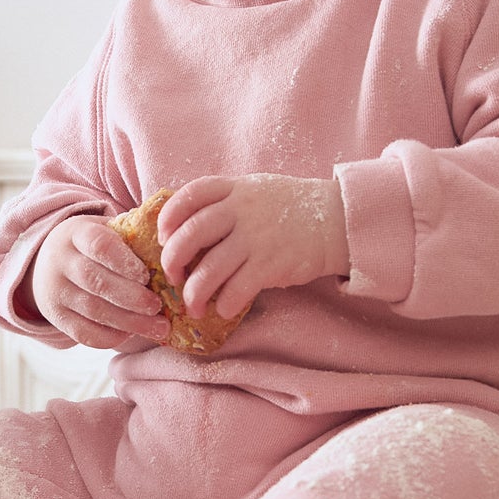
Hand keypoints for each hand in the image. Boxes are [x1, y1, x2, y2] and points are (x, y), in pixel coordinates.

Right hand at [29, 213, 169, 349]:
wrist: (47, 262)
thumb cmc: (92, 246)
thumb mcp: (104, 230)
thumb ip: (131, 235)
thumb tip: (173, 246)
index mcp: (77, 233)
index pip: (100, 245)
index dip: (125, 262)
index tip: (147, 276)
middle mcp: (61, 262)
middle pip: (97, 281)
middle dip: (132, 297)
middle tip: (158, 307)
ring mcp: (55, 291)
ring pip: (93, 310)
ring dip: (129, 322)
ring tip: (158, 328)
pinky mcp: (56, 317)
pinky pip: (83, 333)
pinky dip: (110, 337)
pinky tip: (131, 334)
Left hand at [158, 175, 349, 319]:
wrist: (337, 221)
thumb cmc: (290, 209)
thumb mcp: (256, 190)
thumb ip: (225, 201)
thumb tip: (185, 226)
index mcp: (235, 189)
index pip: (191, 195)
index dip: (169, 216)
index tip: (161, 236)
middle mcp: (242, 210)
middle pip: (191, 233)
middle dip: (172, 259)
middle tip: (171, 276)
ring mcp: (257, 237)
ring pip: (210, 268)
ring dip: (194, 293)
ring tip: (193, 306)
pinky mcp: (272, 264)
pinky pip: (237, 288)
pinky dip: (225, 303)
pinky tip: (223, 310)